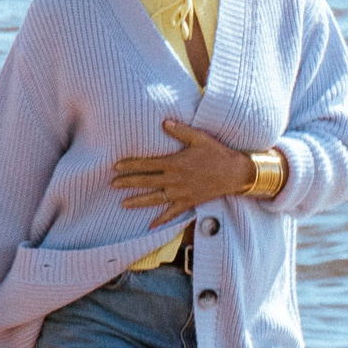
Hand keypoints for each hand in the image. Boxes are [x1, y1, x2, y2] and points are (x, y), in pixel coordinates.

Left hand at [111, 119, 253, 227]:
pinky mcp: (189, 202)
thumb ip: (180, 130)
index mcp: (175, 163)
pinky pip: (172, 213)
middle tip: (113, 183)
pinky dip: (161, 220)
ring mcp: (181, 193)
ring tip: (123, 203)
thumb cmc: (217, 153)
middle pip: (146, 181)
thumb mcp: (199, 138)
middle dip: (128, 182)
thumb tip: (164, 122)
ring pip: (155, 198)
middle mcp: (175, 179)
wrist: (234, 173)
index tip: (117, 166)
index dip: (131, 165)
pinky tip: (151, 225)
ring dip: (138, 201)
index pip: (147, 164)